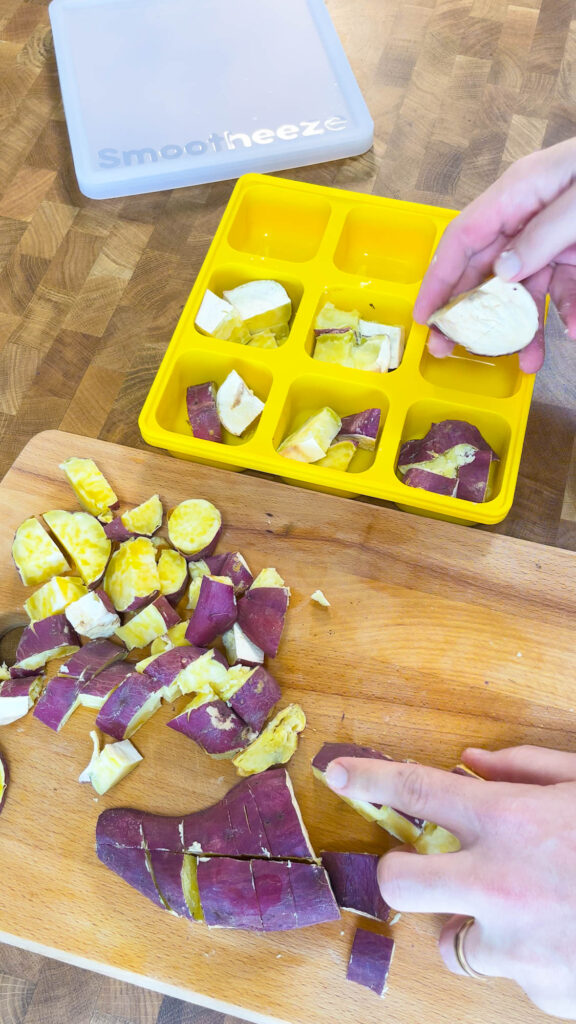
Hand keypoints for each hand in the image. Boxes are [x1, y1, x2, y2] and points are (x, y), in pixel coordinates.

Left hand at [325, 746, 575, 1017]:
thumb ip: (526, 769)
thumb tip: (470, 763)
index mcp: (509, 821)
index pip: (416, 789)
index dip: (371, 776)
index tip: (336, 772)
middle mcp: (499, 884)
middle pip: (401, 882)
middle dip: (401, 873)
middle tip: (430, 870)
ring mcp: (516, 947)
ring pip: (455, 942)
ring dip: (478, 924)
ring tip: (534, 911)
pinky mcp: (540, 992)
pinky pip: (512, 974)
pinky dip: (530, 959)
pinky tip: (572, 940)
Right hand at [413, 137, 575, 372]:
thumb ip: (541, 235)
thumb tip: (502, 271)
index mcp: (520, 193)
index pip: (462, 239)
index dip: (438, 279)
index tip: (424, 317)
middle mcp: (530, 216)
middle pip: (486, 269)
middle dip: (470, 313)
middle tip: (452, 352)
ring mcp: (555, 236)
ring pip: (526, 289)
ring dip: (525, 327)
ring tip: (527, 361)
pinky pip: (565, 289)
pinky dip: (568, 313)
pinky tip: (574, 332)